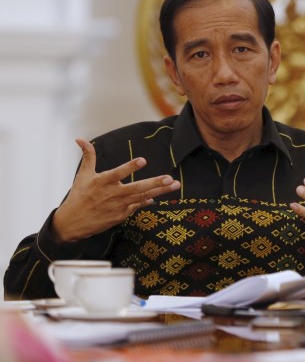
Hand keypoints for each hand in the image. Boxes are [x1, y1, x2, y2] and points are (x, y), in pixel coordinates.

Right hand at [52, 138, 181, 241]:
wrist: (71, 224)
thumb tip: (80, 138)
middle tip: (170, 178)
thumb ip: (88, 156)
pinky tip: (155, 197)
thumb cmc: (79, 196)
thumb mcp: (83, 175)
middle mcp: (112, 194)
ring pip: (142, 197)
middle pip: (137, 188)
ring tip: (175, 185)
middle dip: (155, 183)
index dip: (130, 167)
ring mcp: (118, 206)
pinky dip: (146, 201)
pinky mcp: (120, 216)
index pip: (118, 173)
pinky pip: (137, 206)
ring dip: (160, 191)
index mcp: (102, 182)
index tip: (143, 160)